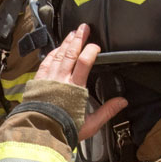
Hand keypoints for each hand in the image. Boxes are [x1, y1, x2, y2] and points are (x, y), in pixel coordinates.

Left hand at [35, 24, 126, 141]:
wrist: (38, 134)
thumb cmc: (64, 130)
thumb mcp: (89, 124)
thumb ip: (106, 111)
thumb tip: (122, 101)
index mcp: (74, 88)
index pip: (84, 62)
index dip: (91, 50)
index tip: (96, 46)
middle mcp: (60, 80)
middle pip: (70, 53)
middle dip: (78, 39)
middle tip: (84, 28)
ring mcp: (48, 79)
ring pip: (58, 55)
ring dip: (65, 43)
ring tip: (72, 34)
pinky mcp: (38, 82)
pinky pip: (46, 63)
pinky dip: (52, 54)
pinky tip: (56, 49)